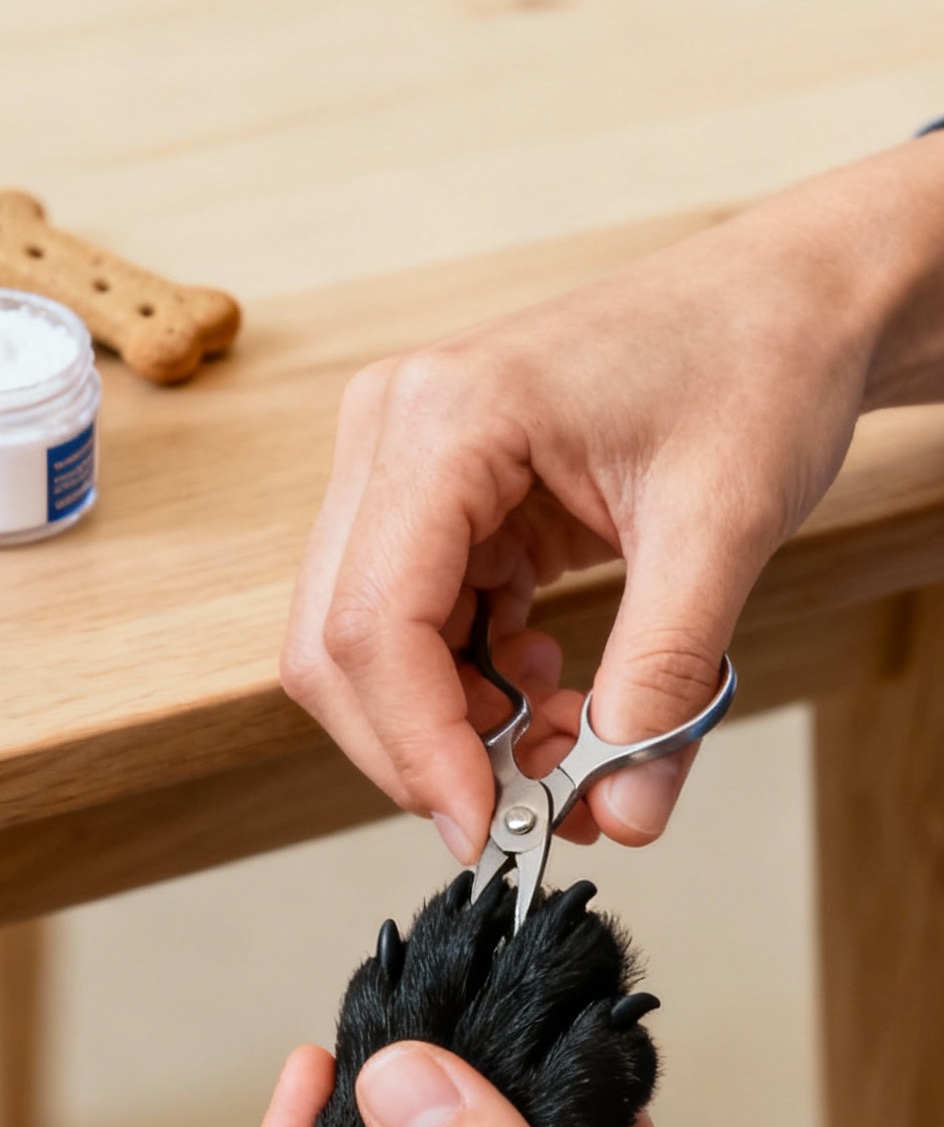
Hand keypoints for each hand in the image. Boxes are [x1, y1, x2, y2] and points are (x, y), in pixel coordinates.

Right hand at [281, 139, 943, 859]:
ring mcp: (402, 463)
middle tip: (527, 809)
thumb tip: (619, 812)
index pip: (373, 621)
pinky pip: (413, 627)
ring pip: (364, 647)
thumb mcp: (722, 530)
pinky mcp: (436, 499)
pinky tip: (546, 685)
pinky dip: (469, 688)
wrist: (789, 300)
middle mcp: (394, 431)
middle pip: (336, 644)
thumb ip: (662, 681)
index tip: (487, 827)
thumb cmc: (755, 359)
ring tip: (564, 738)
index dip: (417, 745)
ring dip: (449, 725)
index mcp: (445, 416)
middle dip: (423, 748)